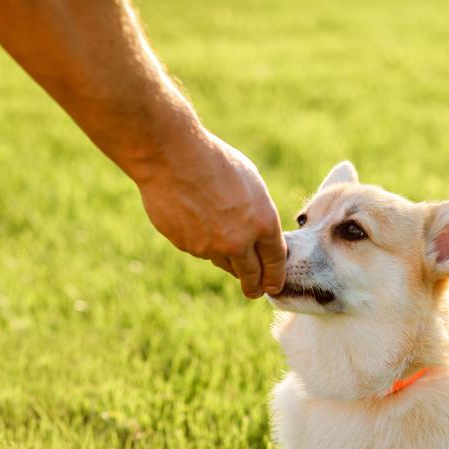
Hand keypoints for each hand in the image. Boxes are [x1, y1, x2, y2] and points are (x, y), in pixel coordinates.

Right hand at [135, 128, 285, 298]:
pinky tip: (195, 220)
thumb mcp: (251, 184)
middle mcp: (240, 241)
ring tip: (221, 236)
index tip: (273, 286)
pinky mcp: (188, 247)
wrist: (172, 157)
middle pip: (251, 275)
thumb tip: (260, 237)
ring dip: (227, 258)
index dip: (276, 277)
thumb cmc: (215, 162)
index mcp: (263, 223)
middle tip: (255, 291)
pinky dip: (202, 242)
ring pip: (225, 263)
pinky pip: (201, 251)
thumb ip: (258, 215)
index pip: (276, 261)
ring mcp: (212, 248)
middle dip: (255, 286)